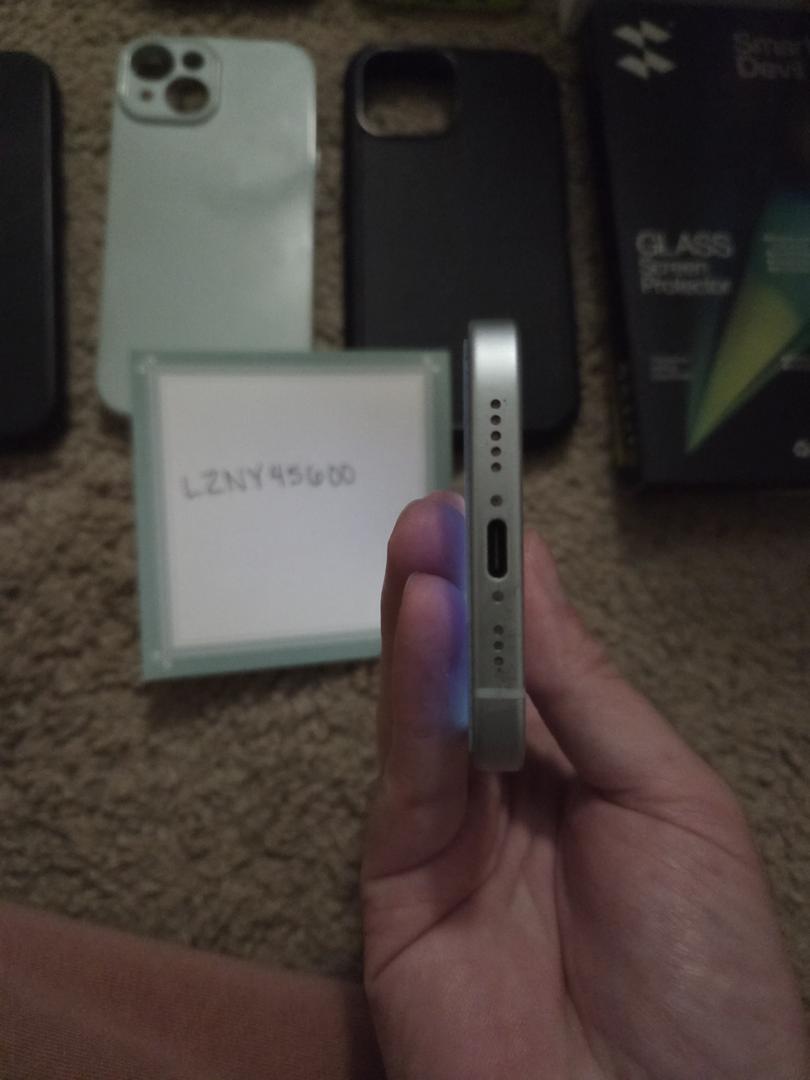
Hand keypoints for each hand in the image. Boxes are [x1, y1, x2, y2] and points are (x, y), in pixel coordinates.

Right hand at [363, 494, 807, 1079]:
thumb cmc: (704, 971)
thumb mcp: (670, 801)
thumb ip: (588, 694)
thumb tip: (537, 581)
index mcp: (590, 777)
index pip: (539, 664)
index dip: (518, 590)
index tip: (498, 509)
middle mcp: (515, 796)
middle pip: (472, 674)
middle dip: (460, 588)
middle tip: (446, 502)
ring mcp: (451, 835)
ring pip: (427, 707)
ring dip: (423, 617)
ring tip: (423, 531)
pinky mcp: (394, 880)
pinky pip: (406, 769)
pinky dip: (409, 687)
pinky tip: (419, 615)